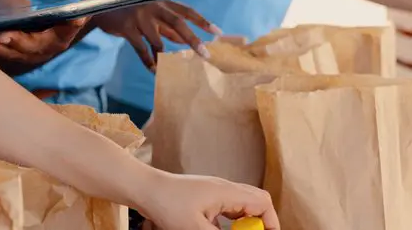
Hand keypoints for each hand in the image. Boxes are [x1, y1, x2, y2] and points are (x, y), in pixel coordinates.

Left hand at [0, 0, 114, 74]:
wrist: (33, 42)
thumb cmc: (54, 24)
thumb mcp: (73, 11)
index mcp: (57, 40)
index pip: (66, 33)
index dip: (69, 26)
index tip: (68, 20)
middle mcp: (36, 52)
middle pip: (27, 47)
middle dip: (17, 42)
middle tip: (7, 34)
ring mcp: (14, 54)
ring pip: (1, 51)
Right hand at [95, 1, 220, 71]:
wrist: (101, 8)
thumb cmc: (131, 13)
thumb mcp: (151, 17)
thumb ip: (167, 27)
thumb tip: (186, 41)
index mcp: (161, 3)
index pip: (187, 11)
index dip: (203, 22)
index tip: (218, 33)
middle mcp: (153, 7)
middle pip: (177, 23)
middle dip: (193, 40)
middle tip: (205, 55)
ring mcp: (139, 16)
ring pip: (157, 40)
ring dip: (164, 57)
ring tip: (169, 69)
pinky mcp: (127, 27)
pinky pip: (141, 48)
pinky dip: (148, 60)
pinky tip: (153, 69)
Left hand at [139, 173, 278, 229]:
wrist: (143, 188)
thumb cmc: (166, 204)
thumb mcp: (195, 229)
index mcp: (227, 192)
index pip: (263, 203)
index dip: (270, 222)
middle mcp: (224, 188)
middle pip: (256, 202)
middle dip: (259, 223)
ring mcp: (214, 191)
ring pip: (241, 206)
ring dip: (243, 223)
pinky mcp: (204, 196)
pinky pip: (227, 209)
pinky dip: (229, 222)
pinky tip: (218, 229)